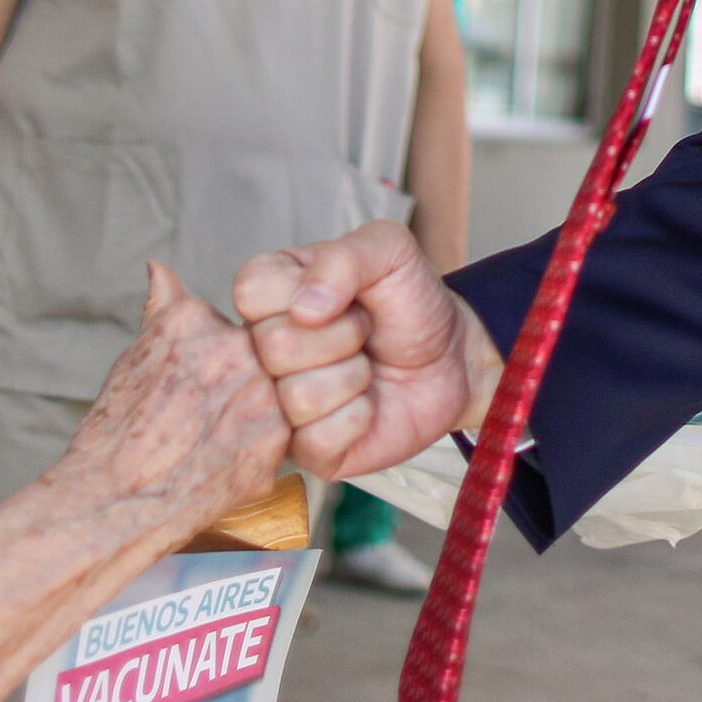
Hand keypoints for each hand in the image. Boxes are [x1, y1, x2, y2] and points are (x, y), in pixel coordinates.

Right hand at [62, 265, 290, 544]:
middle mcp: (232, 347)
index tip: (208, 378)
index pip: (240, 314)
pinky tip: (234, 457)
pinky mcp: (277, 438)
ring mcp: (259, 391)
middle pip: (268, 347)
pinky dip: (268, 443)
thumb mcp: (134, 355)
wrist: (118, 499)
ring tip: (226, 435)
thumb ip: (163, 307)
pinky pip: (290, 428)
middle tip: (217, 410)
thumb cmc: (118, 433)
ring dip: (265, 407)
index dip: (228, 351)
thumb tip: (160, 269)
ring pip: (284, 386)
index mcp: (194, 319)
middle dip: (253, 377)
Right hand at [232, 221, 502, 479]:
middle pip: (275, 347)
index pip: (249, 292)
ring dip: (354, 378)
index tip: (341, 296)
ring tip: (366, 367)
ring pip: (298, 397)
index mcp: (268, 293)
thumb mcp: (388, 252)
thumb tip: (305, 308)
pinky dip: (359, 418)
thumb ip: (344, 258)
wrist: (452, 357)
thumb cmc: (410, 302)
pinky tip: (367, 405)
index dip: (306, 293)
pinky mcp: (307, 449)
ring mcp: (280, 403)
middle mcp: (261, 349)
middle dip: (343, 337)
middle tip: (363, 332)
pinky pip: (318, 439)